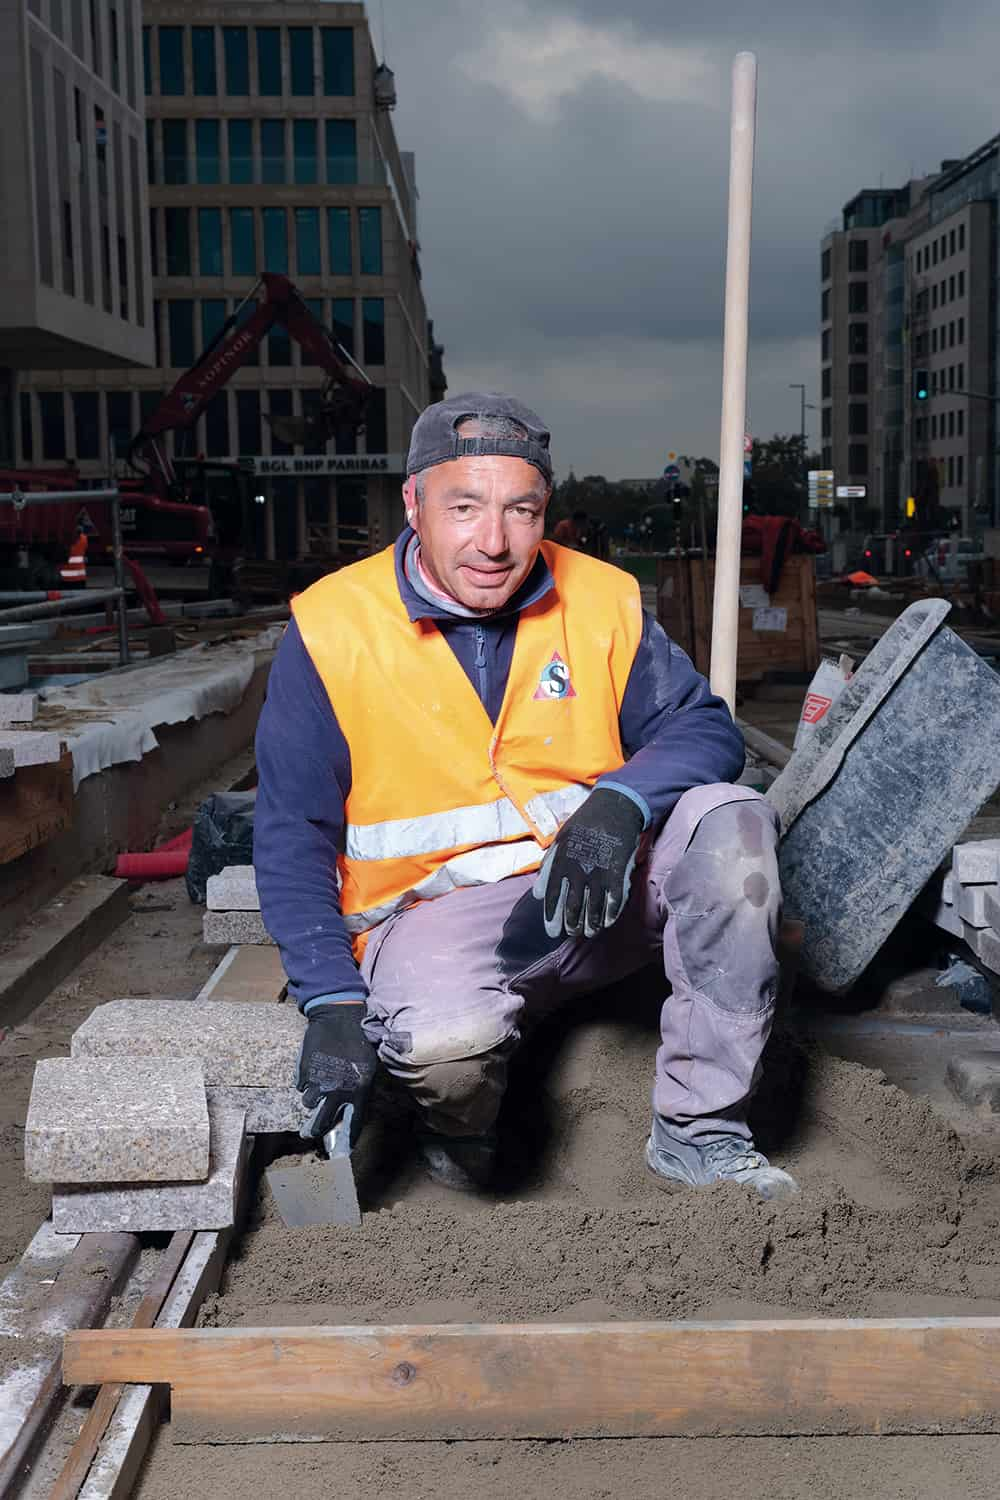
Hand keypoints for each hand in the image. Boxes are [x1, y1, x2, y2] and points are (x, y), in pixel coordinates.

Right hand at [296, 1001, 377, 1140]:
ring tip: (316, 1085)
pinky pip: (301, 1085)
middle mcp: (338, 1091)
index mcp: (359, 1091)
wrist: (339, 1016)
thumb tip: (350, 1111)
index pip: (352, 1125)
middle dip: (314, 1130)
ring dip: (311, 1098)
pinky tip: (312, 1069)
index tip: (340, 1157)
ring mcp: (319, 1081)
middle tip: (308, 1133)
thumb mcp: (368, 1068)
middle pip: (321, 1123)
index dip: (345, 1143)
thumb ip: (360, 1091)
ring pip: (308, 1103)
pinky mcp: (304, 1071)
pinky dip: (305, 1081)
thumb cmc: (359, 1041)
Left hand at [532, 787, 645, 939]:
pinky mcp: (618, 873)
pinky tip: (607, 922)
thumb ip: (548, 867)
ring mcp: (599, 873)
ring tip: (589, 932)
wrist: (613, 808)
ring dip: (591, 924)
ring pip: (594, 908)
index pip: (552, 897)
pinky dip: (610, 914)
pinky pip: (614, 901)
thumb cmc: (583, 824)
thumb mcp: (560, 841)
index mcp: (561, 863)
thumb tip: (537, 894)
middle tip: (571, 933)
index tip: (551, 931)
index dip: (551, 917)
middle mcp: (578, 871)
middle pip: (572, 907)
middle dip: (571, 925)